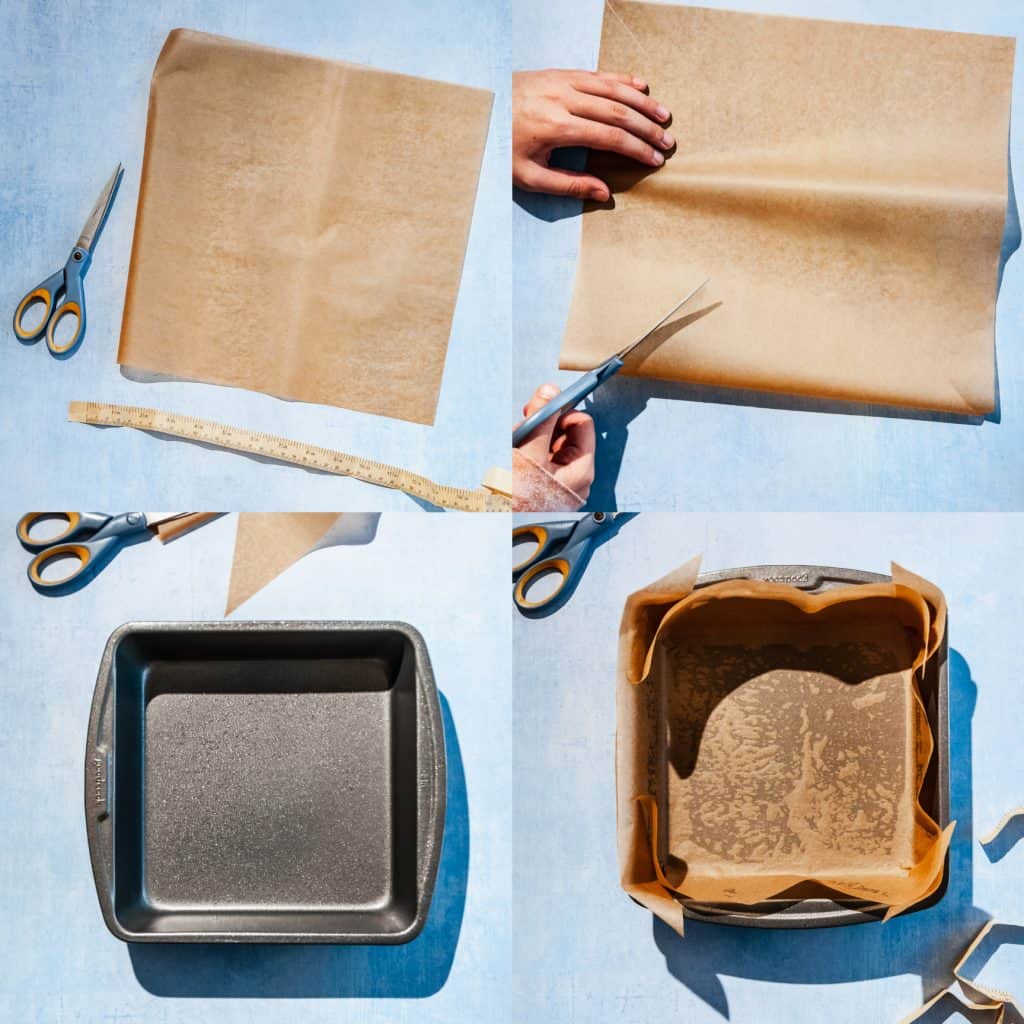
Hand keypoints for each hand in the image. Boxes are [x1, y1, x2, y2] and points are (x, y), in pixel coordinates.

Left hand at [512, 68, 673, 200]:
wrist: (480, 111)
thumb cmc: (502, 148)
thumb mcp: (528, 176)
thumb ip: (567, 185)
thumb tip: (604, 193)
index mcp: (556, 127)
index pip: (608, 137)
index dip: (635, 149)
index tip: (654, 159)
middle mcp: (562, 99)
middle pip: (616, 112)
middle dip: (646, 128)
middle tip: (668, 142)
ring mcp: (561, 82)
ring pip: (611, 89)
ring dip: (641, 103)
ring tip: (664, 115)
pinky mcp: (560, 73)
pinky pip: (598, 74)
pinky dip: (622, 80)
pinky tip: (641, 87)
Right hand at [515, 384, 595, 499]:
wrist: (495, 525)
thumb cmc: (515, 496)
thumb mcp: (528, 451)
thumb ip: (541, 419)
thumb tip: (550, 391)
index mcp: (581, 470)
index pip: (582, 425)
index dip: (563, 413)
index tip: (542, 410)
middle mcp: (575, 476)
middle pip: (566, 433)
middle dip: (544, 424)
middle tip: (525, 422)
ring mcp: (560, 481)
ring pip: (551, 444)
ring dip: (533, 436)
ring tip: (515, 443)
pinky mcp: (546, 485)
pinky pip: (541, 458)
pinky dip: (528, 450)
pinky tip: (514, 455)